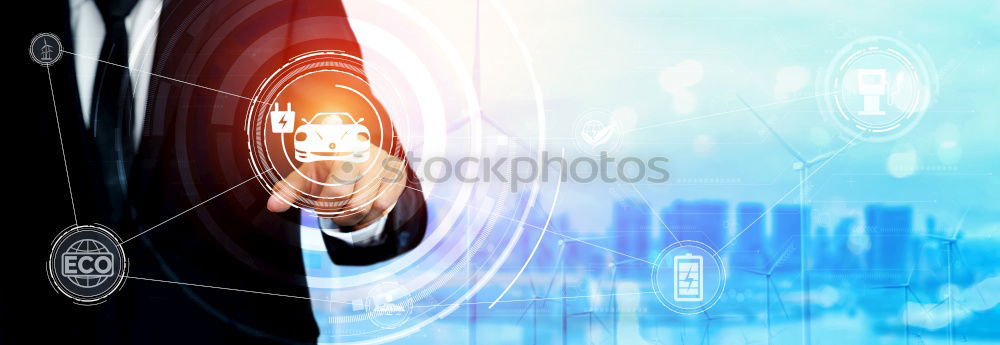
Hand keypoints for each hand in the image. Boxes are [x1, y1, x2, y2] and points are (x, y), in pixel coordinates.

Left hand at [266, 147, 406, 228]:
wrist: (356, 154)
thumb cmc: (328, 168)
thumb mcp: (307, 176)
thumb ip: (290, 190)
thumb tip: (273, 206)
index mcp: (335, 146)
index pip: (335, 190)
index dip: (326, 206)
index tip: (320, 206)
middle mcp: (362, 150)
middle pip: (350, 202)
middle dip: (337, 215)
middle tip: (331, 214)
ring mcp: (382, 160)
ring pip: (368, 207)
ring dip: (353, 219)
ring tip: (346, 214)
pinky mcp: (397, 172)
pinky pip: (384, 207)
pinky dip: (371, 217)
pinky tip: (364, 212)